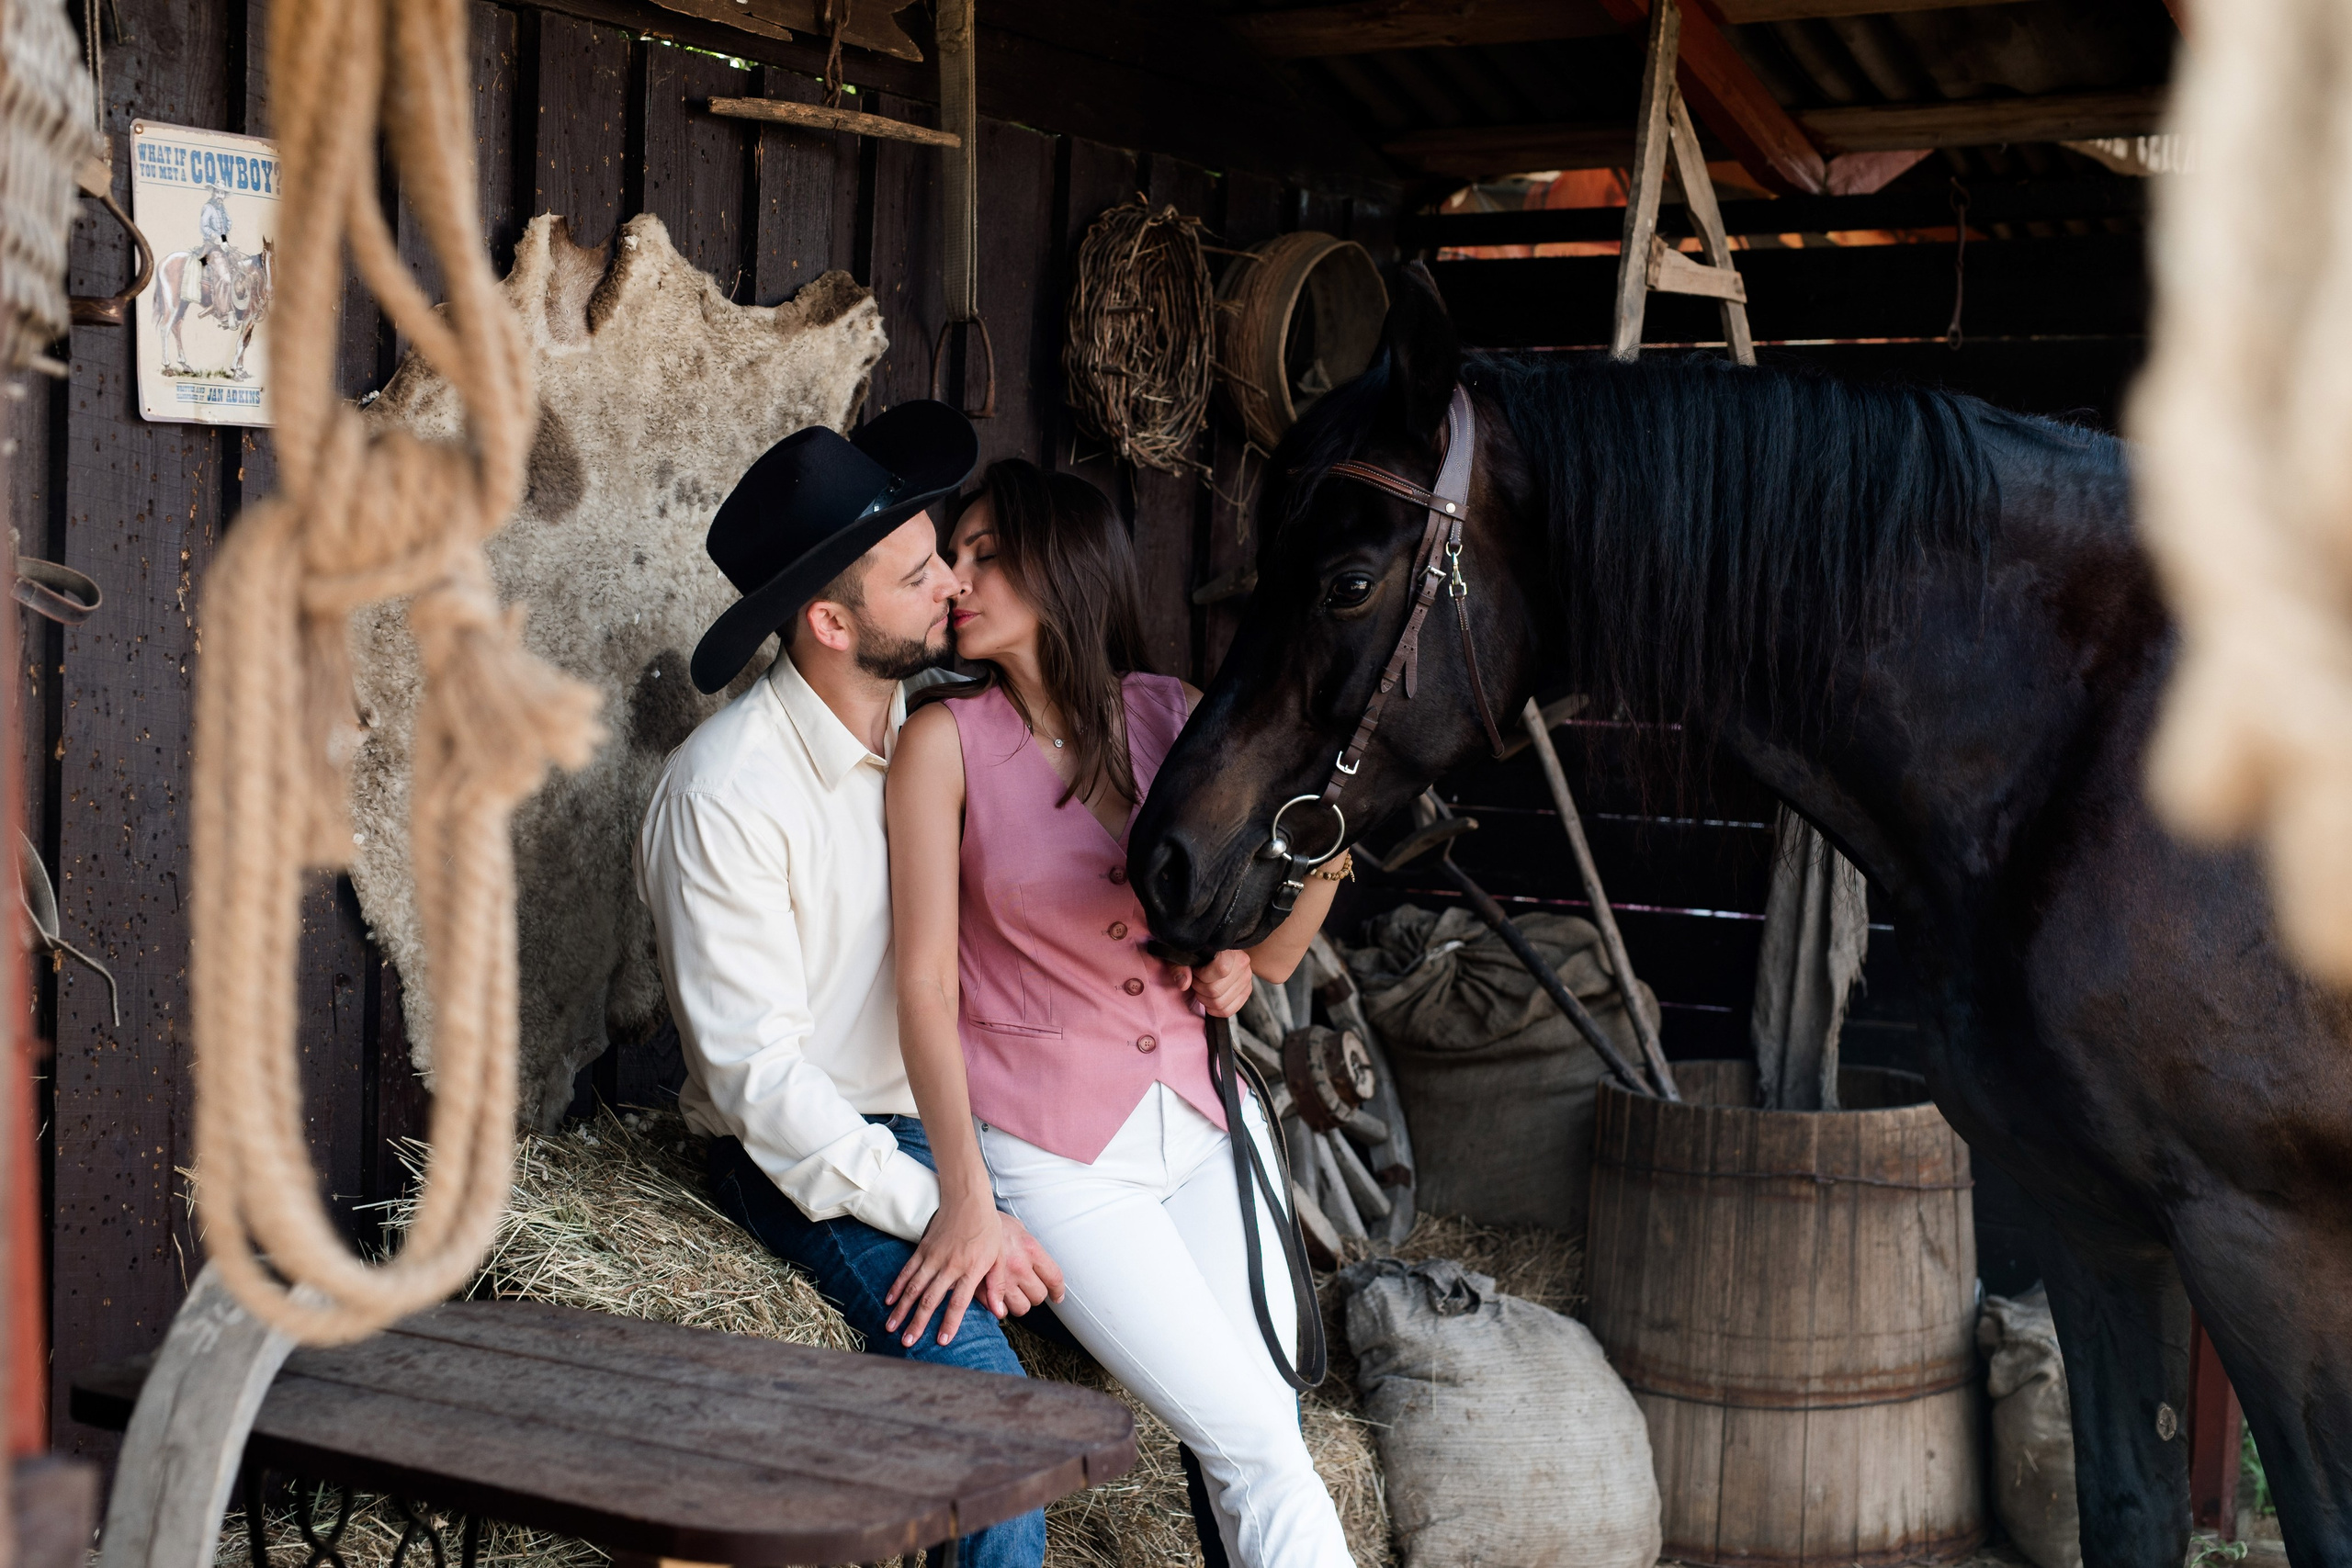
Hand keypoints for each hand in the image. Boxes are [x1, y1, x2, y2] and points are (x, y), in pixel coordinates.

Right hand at [886, 1194, 1003, 1347]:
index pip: (958, 1303)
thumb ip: (996, 1286)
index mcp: (970, 1270)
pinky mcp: (922, 1248)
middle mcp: (949, 1266)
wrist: (968, 1199)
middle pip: (930, 1300)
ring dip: (901, 1310)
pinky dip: (897, 1286)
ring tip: (891, 1327)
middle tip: (907, 1342)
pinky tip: (889, 1301)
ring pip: (914, 1288)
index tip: (942, 1341)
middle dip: (917, 1323)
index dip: (949, 1323)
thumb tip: (1000, 1312)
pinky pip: (907, 1270)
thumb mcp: (999, 1257)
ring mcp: (933, 1257)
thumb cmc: (987, 1229)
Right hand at [984, 1212, 1065, 1318]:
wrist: (963, 1217)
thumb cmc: (992, 1223)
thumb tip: (1039, 1267)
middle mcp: (1019, 1265)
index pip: (1054, 1277)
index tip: (1057, 1297)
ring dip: (1019, 1303)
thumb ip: (1030, 1249)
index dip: (1058, 1291)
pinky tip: (997, 1300)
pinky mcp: (983, 1288)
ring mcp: (1001, 1278)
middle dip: (1034, 1295)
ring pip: (1021, 1307)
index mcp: (1030, 1248)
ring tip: (1012, 1295)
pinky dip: (1000, 1308)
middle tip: (1027, 1289)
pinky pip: (1000, 1310)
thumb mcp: (1018, 1228)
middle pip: (1038, 1296)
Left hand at [1178, 948, 1254, 1016]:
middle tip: (1196, 981)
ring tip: (1202, 988)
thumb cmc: (1199, 953)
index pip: (1221, 969)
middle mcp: (1242, 965)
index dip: (1202, 975)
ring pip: (1220, 1003)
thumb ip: (1180, 967)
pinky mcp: (1246, 992)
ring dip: (1205, 999)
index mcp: (1230, 951)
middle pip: (1216, 990)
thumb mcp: (1185, 954)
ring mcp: (1246, 979)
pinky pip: (1228, 1011)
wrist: (1216, 951)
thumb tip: (1183, 984)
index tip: (1196, 970)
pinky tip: (1208, 998)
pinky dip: (1214, 1009)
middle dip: (1199, 989)